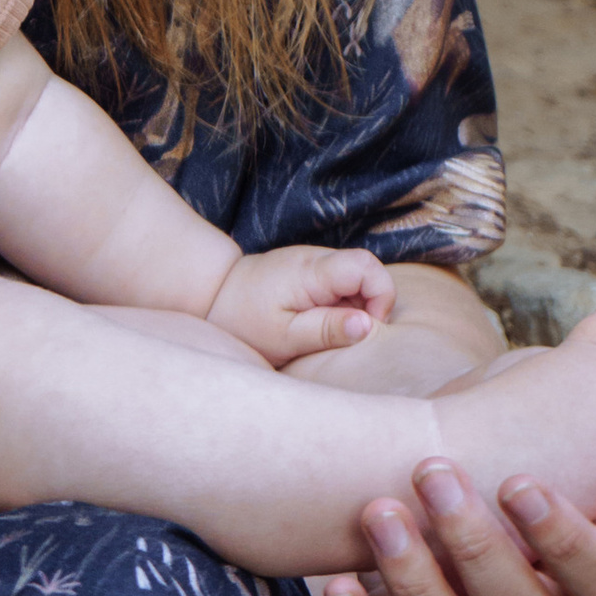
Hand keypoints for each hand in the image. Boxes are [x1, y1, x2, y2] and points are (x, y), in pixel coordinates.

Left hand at [209, 243, 395, 366]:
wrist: (214, 296)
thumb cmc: (245, 322)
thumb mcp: (286, 336)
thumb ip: (328, 330)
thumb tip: (368, 326)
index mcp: (311, 271)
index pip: (367, 266)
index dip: (381, 296)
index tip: (367, 327)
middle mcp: (315, 258)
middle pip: (367, 270)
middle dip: (371, 304)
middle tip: (348, 332)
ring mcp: (313, 261)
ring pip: (357, 277)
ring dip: (356, 305)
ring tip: (327, 327)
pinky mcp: (310, 270)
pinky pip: (341, 282)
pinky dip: (341, 303)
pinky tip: (318, 319)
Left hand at [323, 462, 595, 595]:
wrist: (407, 462)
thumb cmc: (507, 436)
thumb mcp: (584, 417)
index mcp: (583, 565)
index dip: (564, 538)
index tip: (517, 479)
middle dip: (479, 549)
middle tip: (431, 475)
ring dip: (419, 586)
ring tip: (378, 514)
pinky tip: (339, 585)